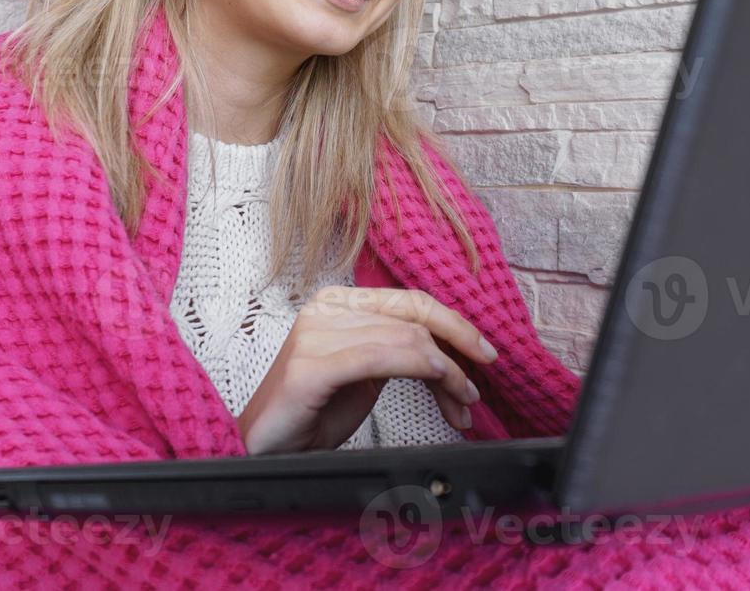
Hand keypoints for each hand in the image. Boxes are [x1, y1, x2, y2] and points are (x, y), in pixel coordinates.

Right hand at [234, 285, 498, 454]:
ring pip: (405, 340)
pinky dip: (420, 370)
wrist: (265, 448)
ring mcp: (316, 334)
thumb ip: (397, 352)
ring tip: (460, 404)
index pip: (410, 301)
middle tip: (476, 388)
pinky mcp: (311, 366)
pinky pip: (381, 358)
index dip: (454, 323)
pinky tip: (440, 388)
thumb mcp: (365, 375)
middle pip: (413, 318)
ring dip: (446, 373)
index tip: (485, 351)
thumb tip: (447, 351)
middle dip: (456, 353)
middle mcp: (326, 309)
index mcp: (338, 303)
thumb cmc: (312, 414)